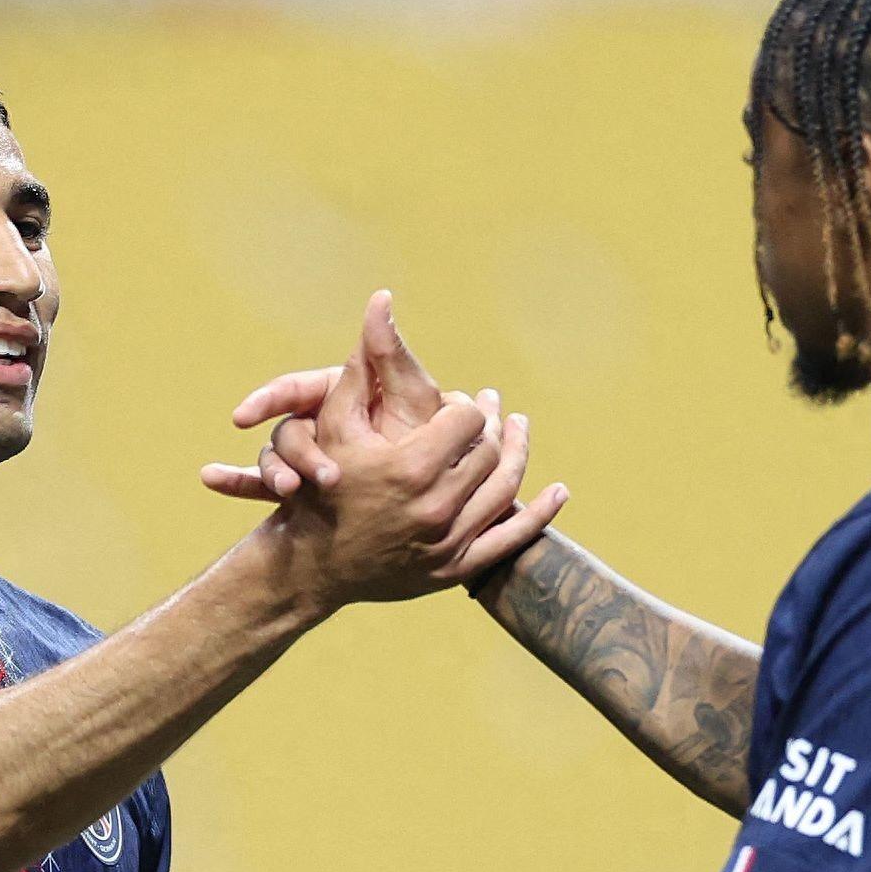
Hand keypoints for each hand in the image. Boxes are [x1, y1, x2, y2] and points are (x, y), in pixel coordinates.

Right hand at [205, 294, 567, 587]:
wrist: (312, 564)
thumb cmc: (320, 484)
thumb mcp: (333, 422)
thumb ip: (363, 365)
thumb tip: (381, 301)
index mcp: (411, 467)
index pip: (468, 419)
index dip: (466, 406)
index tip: (457, 404)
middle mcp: (436, 506)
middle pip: (490, 451)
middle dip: (494, 426)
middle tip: (494, 411)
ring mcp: (448, 543)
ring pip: (505, 489)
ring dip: (518, 456)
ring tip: (519, 432)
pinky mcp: (456, 570)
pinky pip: (512, 540)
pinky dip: (540, 514)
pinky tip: (558, 492)